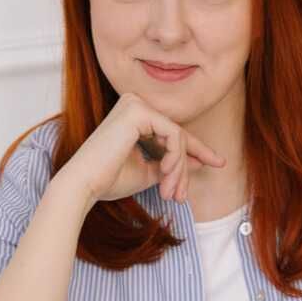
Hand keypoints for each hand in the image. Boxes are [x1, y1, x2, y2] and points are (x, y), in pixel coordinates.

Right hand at [66, 92, 225, 204]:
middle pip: (177, 135)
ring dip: (179, 169)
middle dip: (185, 168)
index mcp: (134, 115)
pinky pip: (173, 135)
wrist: (83, 185)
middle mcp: (134, 103)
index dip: (198, 149)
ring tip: (171, 192)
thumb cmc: (108, 180)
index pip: (172, 132)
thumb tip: (198, 160)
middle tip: (181, 197)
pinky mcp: (138, 112)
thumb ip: (171, 163)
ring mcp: (136, 104)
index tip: (218, 162)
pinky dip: (175, 159)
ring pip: (178, 137)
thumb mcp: (148, 171)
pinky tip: (165, 175)